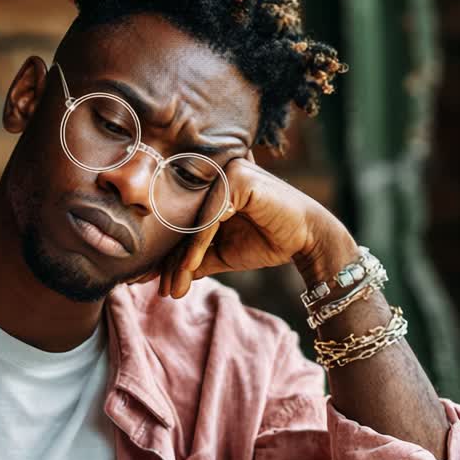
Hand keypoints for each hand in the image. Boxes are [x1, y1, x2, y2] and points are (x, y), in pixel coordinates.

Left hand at [153, 152, 355, 298]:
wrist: (306, 239)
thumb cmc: (266, 241)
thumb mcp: (220, 254)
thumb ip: (192, 259)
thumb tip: (158, 278)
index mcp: (208, 185)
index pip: (180, 222)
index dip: (167, 254)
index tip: (152, 284)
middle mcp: (215, 171)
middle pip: (183, 221)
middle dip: (170, 260)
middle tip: (159, 290)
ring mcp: (227, 170)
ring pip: (193, 220)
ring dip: (182, 258)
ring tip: (173, 286)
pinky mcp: (238, 176)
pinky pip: (211, 215)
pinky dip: (199, 243)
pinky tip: (190, 267)